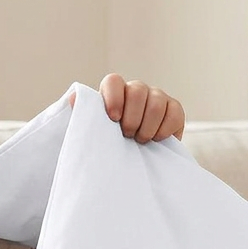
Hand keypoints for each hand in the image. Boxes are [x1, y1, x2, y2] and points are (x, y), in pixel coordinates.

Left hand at [70, 73, 185, 142]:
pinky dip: (164, 129)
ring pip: (157, 101)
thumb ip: (85, 116)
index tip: (113, 118)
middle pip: (137, 90)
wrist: (133, 167)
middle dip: (132, 117)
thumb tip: (73, 98)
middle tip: (127, 136)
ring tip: (139, 141)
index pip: (114, 81)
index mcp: (114, 94)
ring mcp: (157, 99)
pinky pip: (174, 112)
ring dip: (147, 126)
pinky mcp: (174, 110)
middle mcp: (136, 92)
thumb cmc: (109, 148)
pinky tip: (156, 140)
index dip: (114, 97)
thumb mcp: (94, 135)